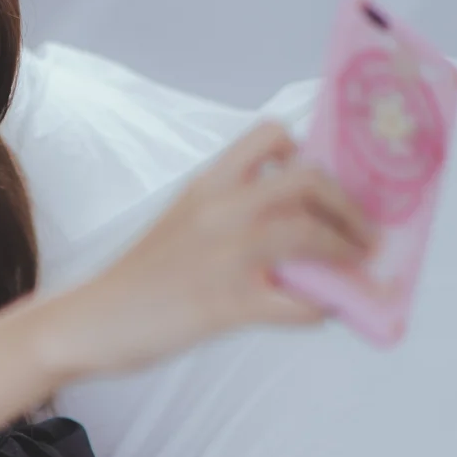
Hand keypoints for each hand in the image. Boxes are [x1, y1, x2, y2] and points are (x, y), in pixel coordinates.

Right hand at [43, 121, 380, 381]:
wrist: (91, 320)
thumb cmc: (138, 278)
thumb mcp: (181, 223)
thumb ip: (228, 213)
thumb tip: (291, 227)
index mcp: (207, 184)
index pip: (269, 137)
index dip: (310, 150)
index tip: (331, 173)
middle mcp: (219, 209)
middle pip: (306, 180)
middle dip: (348, 204)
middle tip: (366, 229)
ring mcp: (225, 255)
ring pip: (310, 235)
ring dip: (347, 250)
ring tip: (361, 265)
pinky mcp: (226, 303)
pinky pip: (295, 302)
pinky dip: (320, 308)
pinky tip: (325, 312)